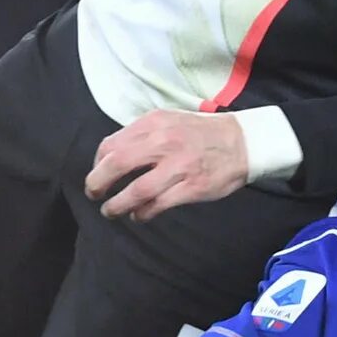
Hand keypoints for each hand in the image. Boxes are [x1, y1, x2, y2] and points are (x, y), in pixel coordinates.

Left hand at [86, 110, 249, 219]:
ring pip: (137, 190)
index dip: (97, 163)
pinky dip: (142, 213)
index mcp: (154, 123)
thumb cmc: (200, 134)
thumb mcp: (169, 121)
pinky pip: (158, 205)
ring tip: (110, 211)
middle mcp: (164, 142)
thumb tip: (111, 156)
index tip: (98, 174)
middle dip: (98, 183)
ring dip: (117, 205)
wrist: (242, 142)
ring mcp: (180, 166)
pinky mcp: (192, 187)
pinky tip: (138, 215)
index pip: (112, 144)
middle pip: (118, 164)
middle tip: (94, 194)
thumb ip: (142, 135)